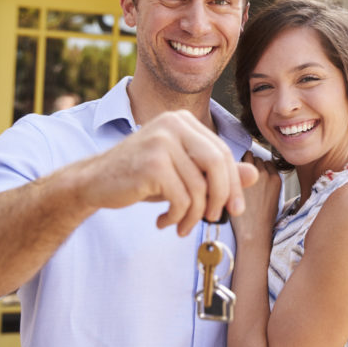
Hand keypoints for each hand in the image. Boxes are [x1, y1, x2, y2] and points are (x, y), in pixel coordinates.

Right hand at [74, 110, 257, 235]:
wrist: (93, 182)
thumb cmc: (142, 177)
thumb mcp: (183, 173)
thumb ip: (216, 172)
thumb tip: (254, 175)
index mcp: (184, 121)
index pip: (222, 152)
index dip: (233, 183)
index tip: (234, 209)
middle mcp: (173, 124)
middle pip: (217, 165)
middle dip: (222, 197)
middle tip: (215, 219)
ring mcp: (162, 141)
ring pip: (199, 186)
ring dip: (195, 215)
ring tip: (182, 226)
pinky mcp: (152, 163)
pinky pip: (182, 198)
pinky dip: (178, 217)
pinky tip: (164, 222)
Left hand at [231, 151, 281, 243]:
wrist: (253, 231)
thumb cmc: (261, 219)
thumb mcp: (273, 199)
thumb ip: (268, 183)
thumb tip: (257, 173)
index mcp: (277, 179)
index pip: (266, 163)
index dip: (258, 168)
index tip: (251, 176)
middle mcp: (267, 174)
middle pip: (256, 158)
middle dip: (249, 164)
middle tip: (241, 176)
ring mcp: (253, 175)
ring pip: (247, 157)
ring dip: (241, 163)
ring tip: (234, 175)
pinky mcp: (241, 177)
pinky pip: (237, 162)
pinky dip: (233, 166)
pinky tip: (229, 176)